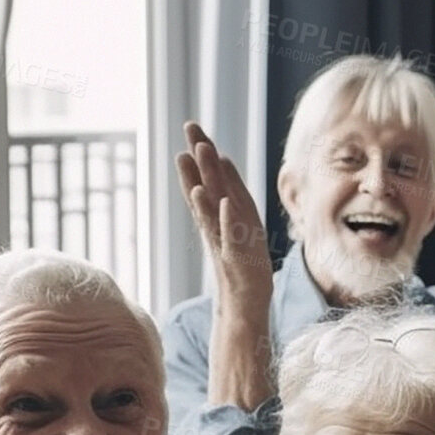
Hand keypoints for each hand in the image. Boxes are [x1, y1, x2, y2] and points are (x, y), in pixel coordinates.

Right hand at [177, 121, 272, 318]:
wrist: (244, 307)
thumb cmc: (243, 267)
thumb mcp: (238, 228)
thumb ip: (229, 199)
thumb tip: (222, 166)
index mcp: (218, 219)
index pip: (208, 183)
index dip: (201, 157)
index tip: (193, 128)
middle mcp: (216, 228)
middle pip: (206, 188)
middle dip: (199, 158)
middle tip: (190, 127)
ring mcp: (224, 243)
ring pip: (212, 207)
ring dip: (205, 181)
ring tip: (196, 155)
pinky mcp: (236, 261)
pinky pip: (230, 237)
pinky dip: (226, 220)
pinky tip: (223, 202)